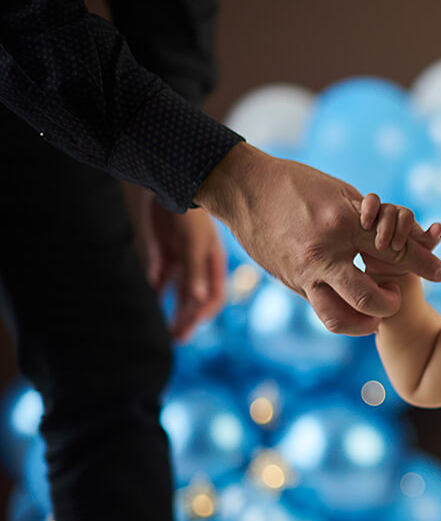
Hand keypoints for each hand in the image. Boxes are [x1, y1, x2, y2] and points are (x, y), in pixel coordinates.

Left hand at [127, 185, 225, 341]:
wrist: (168, 180)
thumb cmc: (187, 211)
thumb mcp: (192, 242)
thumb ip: (194, 270)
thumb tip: (199, 300)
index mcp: (212, 263)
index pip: (213, 296)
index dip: (202, 314)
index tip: (188, 329)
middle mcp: (198, 264)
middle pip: (196, 298)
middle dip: (187, 319)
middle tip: (175, 340)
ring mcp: (181, 258)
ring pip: (178, 291)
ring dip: (172, 310)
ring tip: (163, 330)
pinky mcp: (163, 251)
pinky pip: (160, 277)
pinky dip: (156, 291)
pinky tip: (148, 302)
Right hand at [194, 143, 440, 334]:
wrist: (243, 189)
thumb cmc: (297, 183)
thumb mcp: (342, 192)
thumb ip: (377, 218)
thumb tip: (418, 231)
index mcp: (341, 223)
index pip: (394, 248)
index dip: (423, 262)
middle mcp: (322, 253)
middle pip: (368, 297)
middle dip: (389, 304)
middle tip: (396, 296)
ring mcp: (303, 273)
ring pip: (339, 318)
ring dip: (364, 323)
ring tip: (375, 315)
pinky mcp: (290, 283)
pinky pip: (321, 308)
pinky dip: (342, 313)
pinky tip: (352, 304)